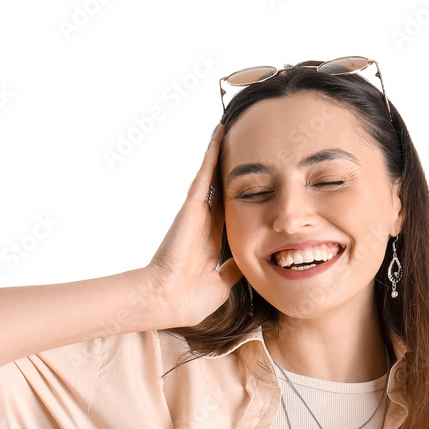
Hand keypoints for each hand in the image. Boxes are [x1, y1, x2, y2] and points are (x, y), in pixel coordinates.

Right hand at [145, 124, 244, 329]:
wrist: (167, 300)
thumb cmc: (189, 300)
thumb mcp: (222, 285)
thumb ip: (235, 270)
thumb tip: (250, 261)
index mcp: (214, 243)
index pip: (233, 215)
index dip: (245, 200)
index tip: (261, 185)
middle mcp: (206, 224)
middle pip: (224, 190)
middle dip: (235, 171)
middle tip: (251, 147)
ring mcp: (198, 213)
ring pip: (214, 176)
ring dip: (223, 154)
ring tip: (234, 128)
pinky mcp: (192, 206)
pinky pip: (204, 174)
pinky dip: (211, 153)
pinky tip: (220, 132)